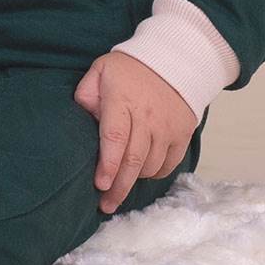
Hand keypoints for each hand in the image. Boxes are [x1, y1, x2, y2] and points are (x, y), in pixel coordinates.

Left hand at [73, 51, 196, 214]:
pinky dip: (154, 173)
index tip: (99, 185)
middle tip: (105, 205)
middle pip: (133, 160)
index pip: (115, 138)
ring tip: (118, 189)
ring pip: (151, 165)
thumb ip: (86, 94)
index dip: (107, 165)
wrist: (173, 59)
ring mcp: (168, 127)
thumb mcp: (100, 71)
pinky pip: (169, 164)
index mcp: (123, 101)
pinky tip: (141, 174)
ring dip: (134, 181)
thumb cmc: (129, 68)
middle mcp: (148, 117)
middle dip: (118, 187)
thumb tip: (81, 118)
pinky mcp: (183, 134)